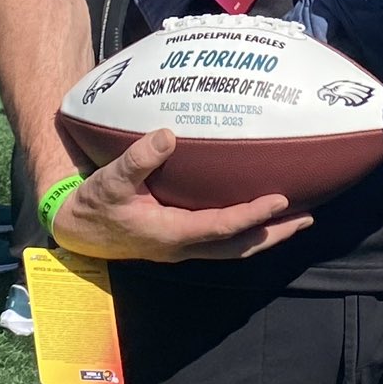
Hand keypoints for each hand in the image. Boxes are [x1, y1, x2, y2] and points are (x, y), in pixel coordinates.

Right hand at [49, 130, 313, 262]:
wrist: (76, 231)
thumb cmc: (94, 204)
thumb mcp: (110, 181)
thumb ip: (137, 160)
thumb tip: (167, 135)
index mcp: (171, 234)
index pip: (223, 227)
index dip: (253, 215)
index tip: (281, 200)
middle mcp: (183, 247)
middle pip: (239, 247)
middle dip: (274, 235)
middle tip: (307, 218)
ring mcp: (182, 248)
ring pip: (233, 248)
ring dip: (265, 236)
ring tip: (295, 220)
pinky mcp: (179, 242)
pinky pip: (222, 241)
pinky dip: (245, 233)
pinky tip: (257, 218)